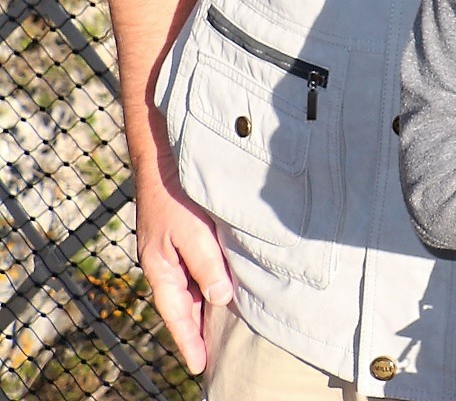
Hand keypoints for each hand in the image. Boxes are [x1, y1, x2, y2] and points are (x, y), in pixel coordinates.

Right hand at [133, 154, 231, 372]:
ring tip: (221, 332)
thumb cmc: (176, 195)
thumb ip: (206, 265)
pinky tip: (223, 289)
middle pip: (184, 305)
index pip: (177, 314)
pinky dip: (208, 284)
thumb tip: (220, 299)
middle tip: (212, 358)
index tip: (199, 368)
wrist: (164, 159)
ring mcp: (173, 250)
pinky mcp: (184, 235)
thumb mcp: (192, 233)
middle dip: (196, 331)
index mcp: (160, 269)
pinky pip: (197, 269)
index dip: (189, 341)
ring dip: (205, 308)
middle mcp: (165, 264)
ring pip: (192, 288)